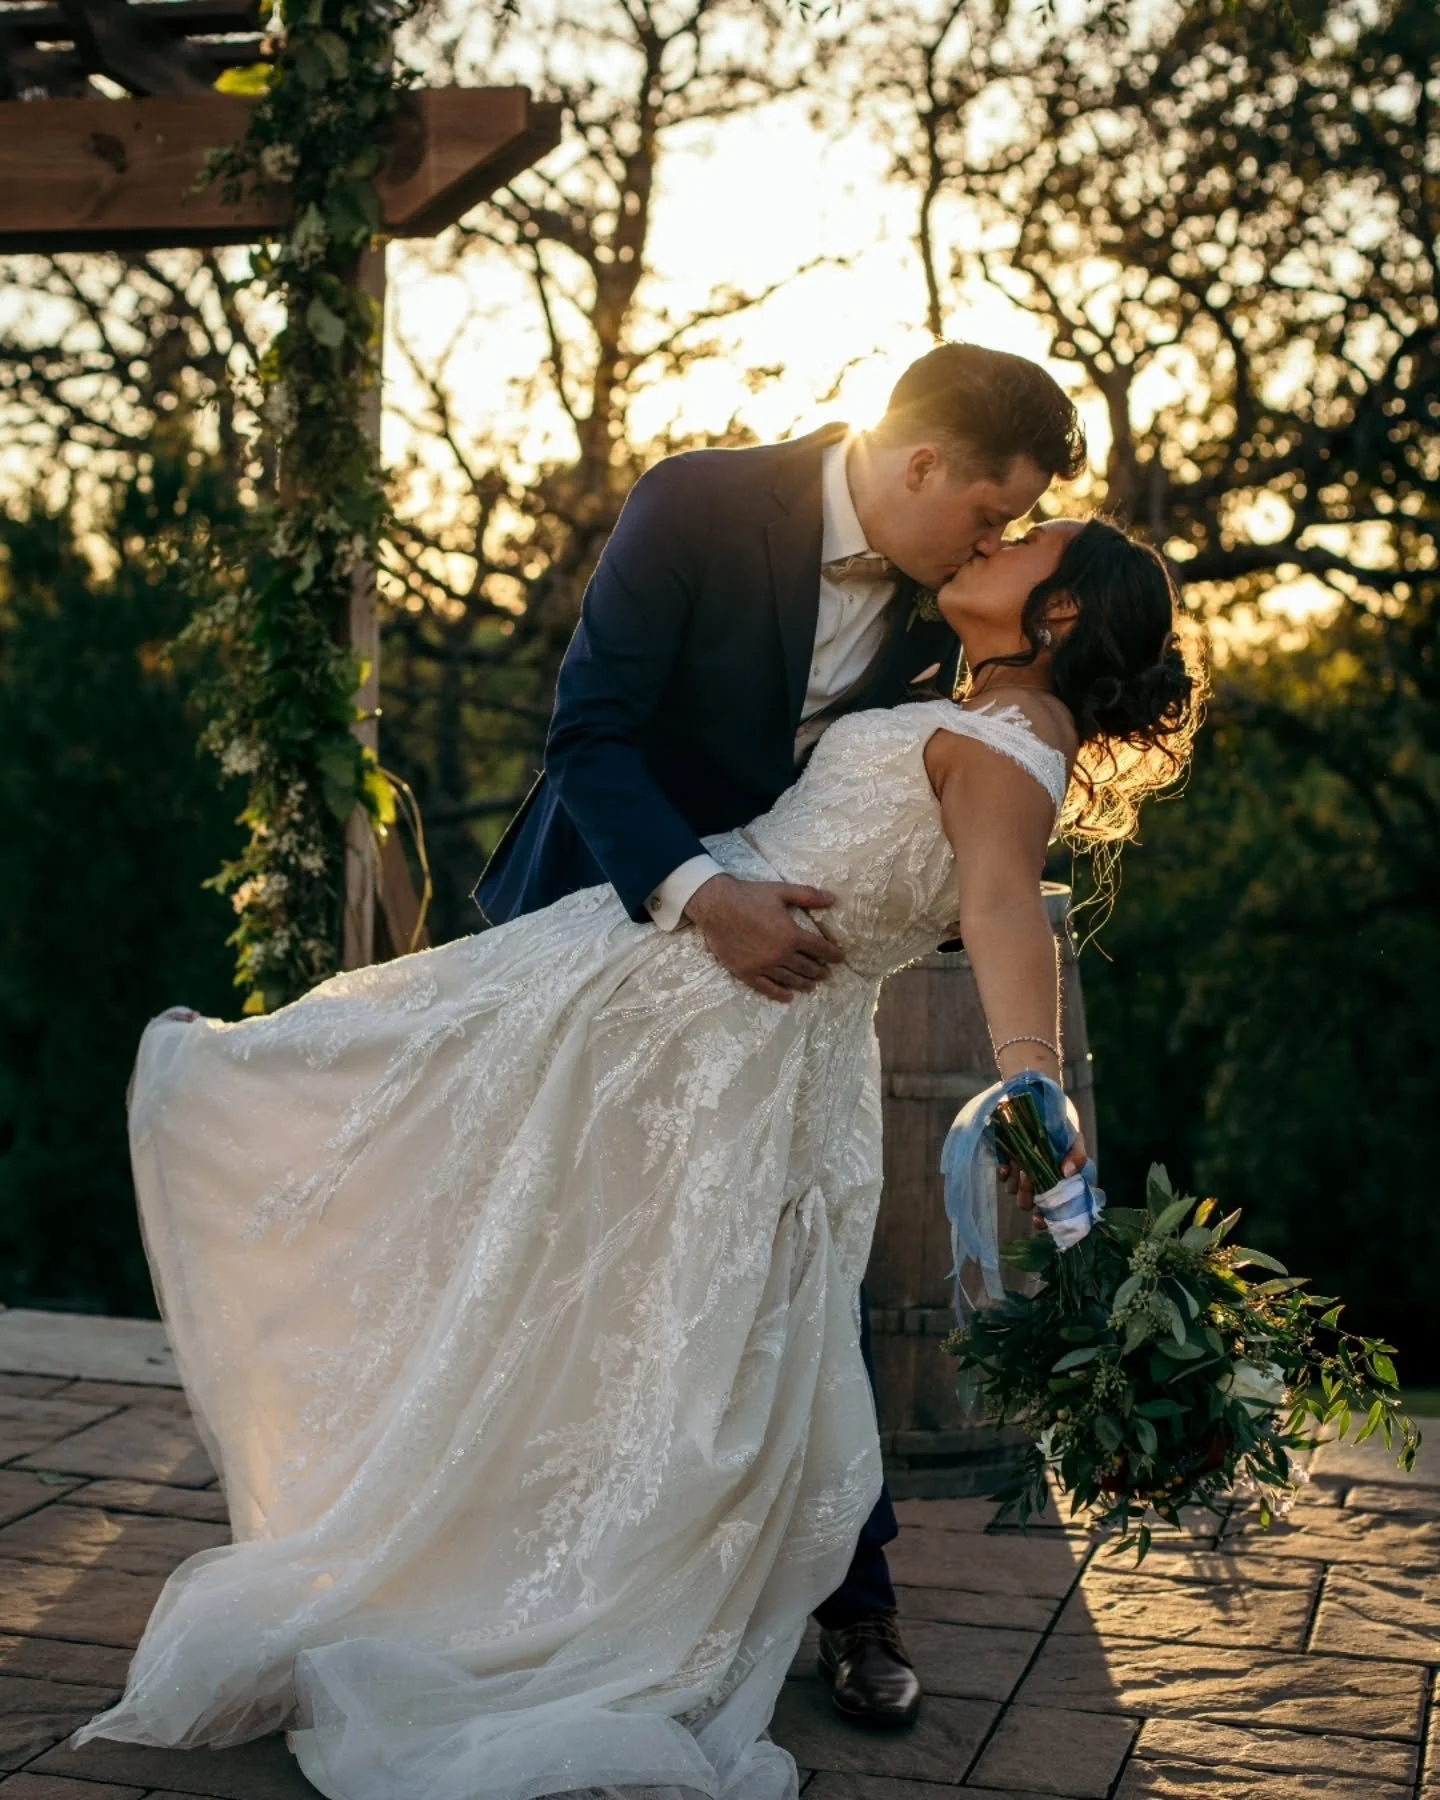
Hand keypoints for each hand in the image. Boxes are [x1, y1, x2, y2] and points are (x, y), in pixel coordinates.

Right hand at [684, 873, 845, 1003]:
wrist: (716, 905)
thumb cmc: (750, 895)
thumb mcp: (782, 891)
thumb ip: (809, 896)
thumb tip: (833, 899)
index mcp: (791, 935)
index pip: (819, 948)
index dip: (832, 954)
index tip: (840, 957)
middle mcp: (780, 954)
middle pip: (807, 967)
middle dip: (820, 970)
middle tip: (827, 973)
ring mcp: (762, 966)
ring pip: (790, 979)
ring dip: (804, 983)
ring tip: (812, 986)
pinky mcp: (746, 972)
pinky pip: (766, 988)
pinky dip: (779, 994)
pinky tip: (788, 997)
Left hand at [1002, 1129, 1089, 1228]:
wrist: (1044, 1113)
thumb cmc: (1064, 1133)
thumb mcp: (1075, 1142)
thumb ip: (1077, 1157)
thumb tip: (1067, 1172)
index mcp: (1059, 1188)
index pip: (1052, 1214)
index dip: (1045, 1221)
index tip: (1039, 1218)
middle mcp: (1040, 1187)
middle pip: (1028, 1204)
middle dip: (1027, 1194)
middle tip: (1029, 1176)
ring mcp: (1023, 1177)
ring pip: (1015, 1192)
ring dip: (1017, 1183)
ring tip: (1021, 1165)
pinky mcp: (1009, 1166)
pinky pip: (1003, 1177)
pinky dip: (1004, 1173)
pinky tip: (1007, 1164)